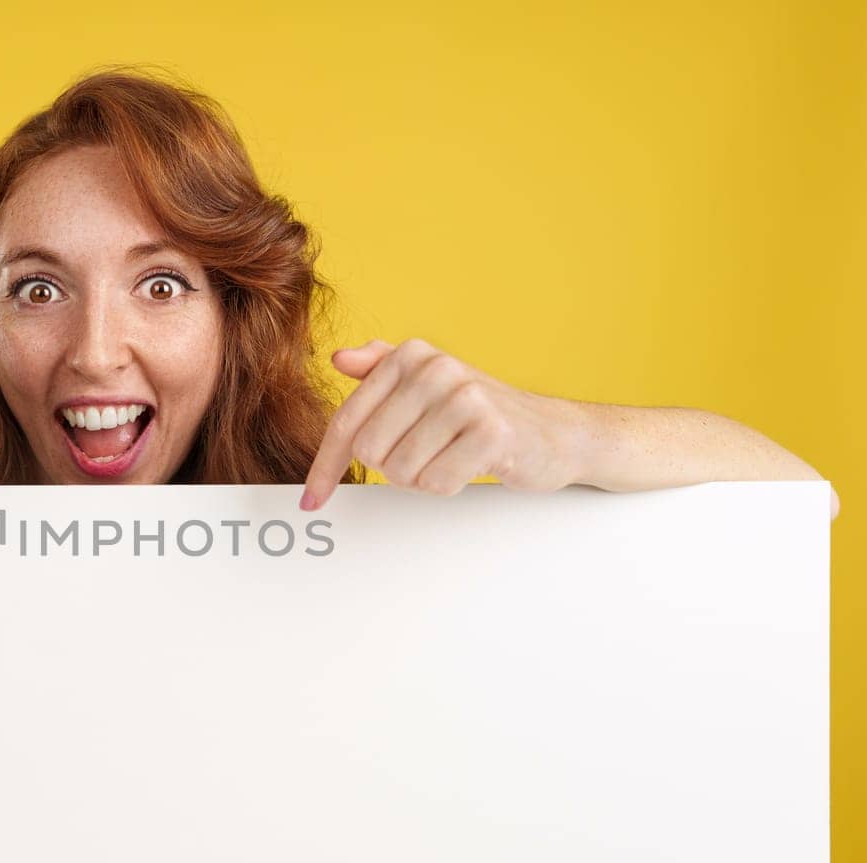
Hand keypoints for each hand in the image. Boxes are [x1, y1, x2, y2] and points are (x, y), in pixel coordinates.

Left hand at [300, 338, 583, 509]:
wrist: (554, 434)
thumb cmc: (481, 415)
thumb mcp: (428, 386)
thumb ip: (381, 369)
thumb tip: (339, 358)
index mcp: (409, 356)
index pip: (347, 422)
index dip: (324, 468)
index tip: (312, 501)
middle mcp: (434, 368)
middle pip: (370, 451)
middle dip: (394, 467)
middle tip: (428, 455)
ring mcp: (465, 396)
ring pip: (401, 471)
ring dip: (424, 477)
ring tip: (452, 456)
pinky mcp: (490, 431)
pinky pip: (437, 483)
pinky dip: (449, 485)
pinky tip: (471, 466)